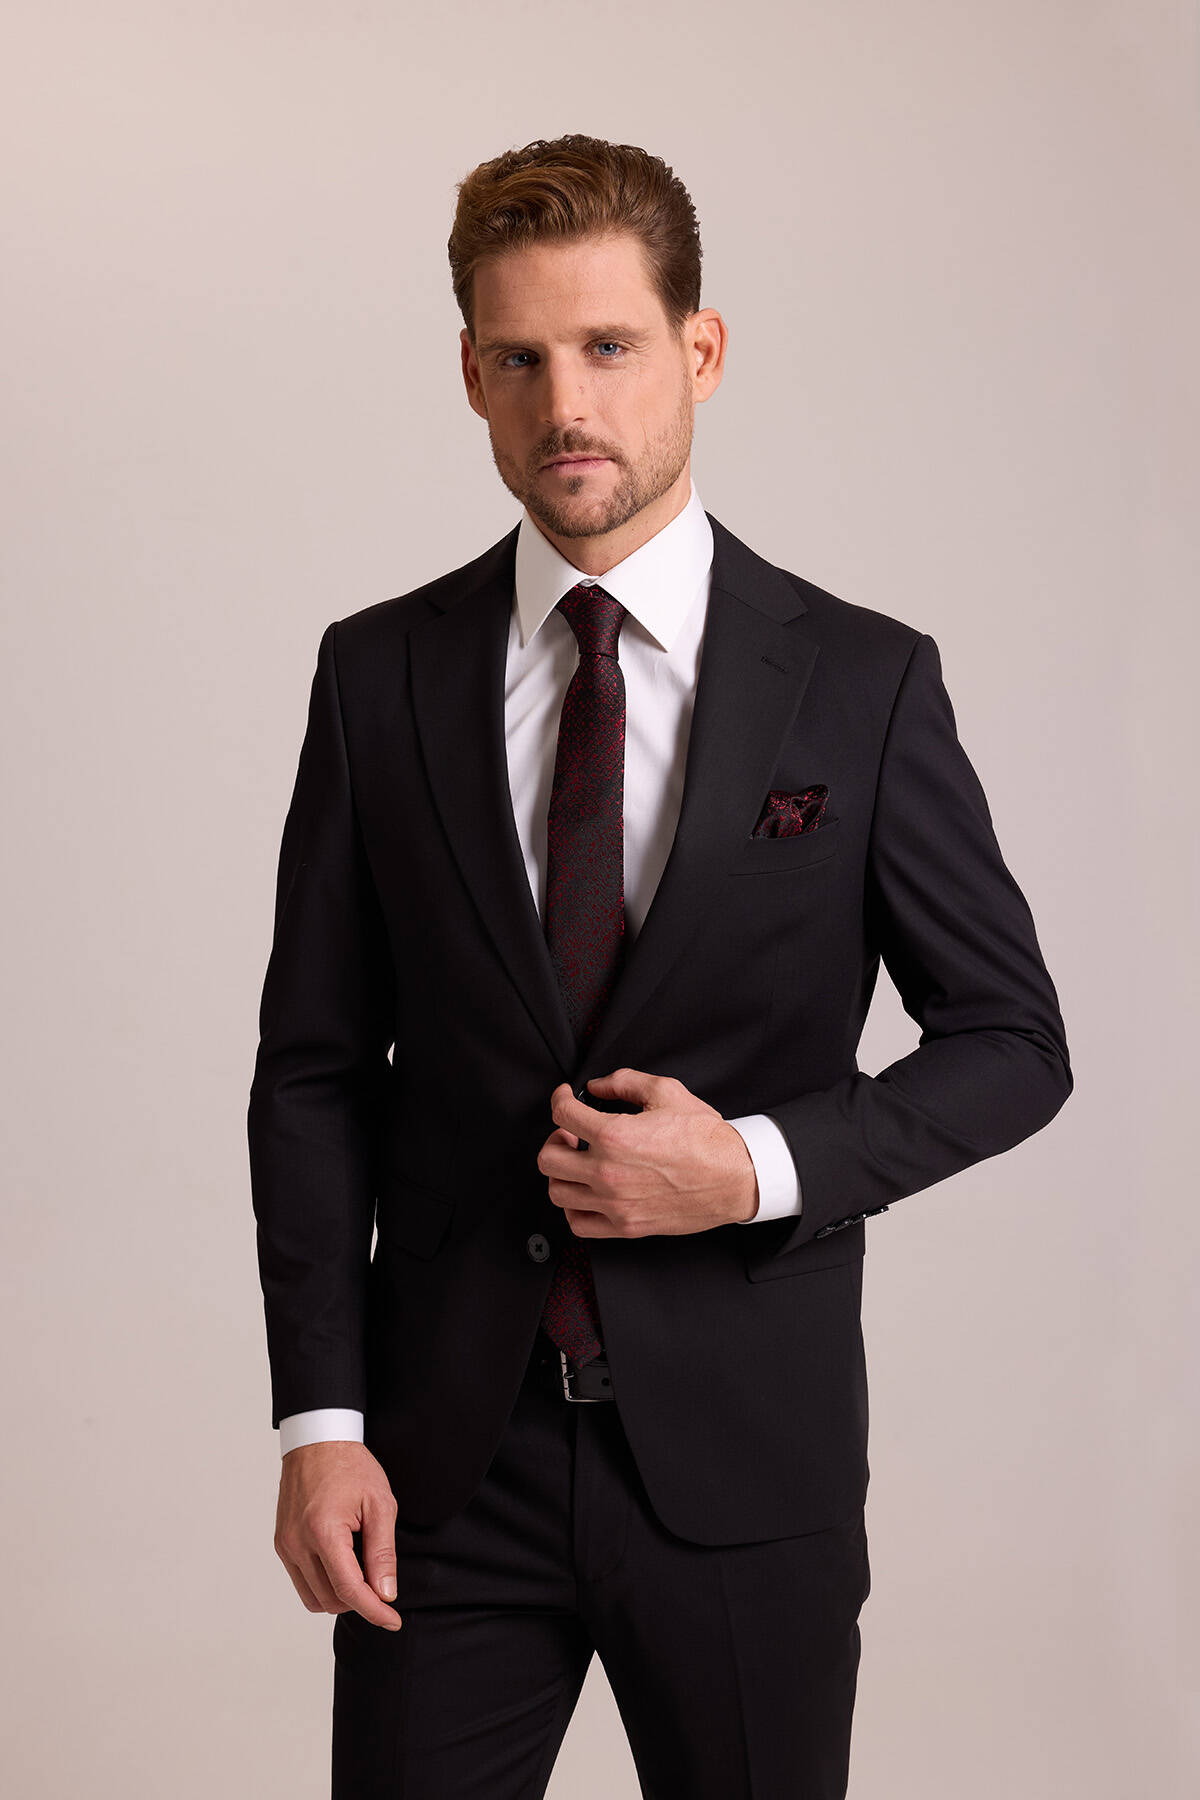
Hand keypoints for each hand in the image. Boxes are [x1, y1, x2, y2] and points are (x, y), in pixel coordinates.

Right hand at [274, 1440, 401, 1630]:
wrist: (317, 1440)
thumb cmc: (351, 1467)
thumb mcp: (380, 1504)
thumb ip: (382, 1553)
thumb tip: (385, 1594)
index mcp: (324, 1532)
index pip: (350, 1591)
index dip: (374, 1611)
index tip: (393, 1621)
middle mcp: (298, 1544)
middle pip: (332, 1601)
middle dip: (360, 1600)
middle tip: (380, 1579)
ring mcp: (286, 1546)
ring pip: (314, 1599)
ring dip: (340, 1596)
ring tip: (360, 1566)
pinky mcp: (281, 1544)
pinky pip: (302, 1583)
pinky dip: (324, 1584)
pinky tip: (341, 1564)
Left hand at [537, 1068, 759, 1237]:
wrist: (734, 1177)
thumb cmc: (705, 1139)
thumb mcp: (667, 1092)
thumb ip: (625, 1082)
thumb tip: (599, 1085)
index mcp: (615, 1136)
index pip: (562, 1114)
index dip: (560, 1099)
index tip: (566, 1098)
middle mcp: (608, 1172)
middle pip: (548, 1158)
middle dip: (555, 1139)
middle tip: (571, 1133)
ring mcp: (615, 1203)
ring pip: (557, 1192)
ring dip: (561, 1173)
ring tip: (578, 1162)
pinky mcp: (626, 1225)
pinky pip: (578, 1224)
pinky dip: (574, 1208)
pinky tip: (586, 1193)